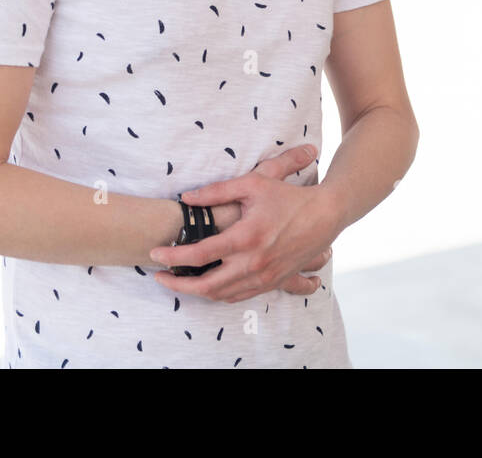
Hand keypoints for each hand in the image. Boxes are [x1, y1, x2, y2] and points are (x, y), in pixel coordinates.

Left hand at [150, 143, 339, 303]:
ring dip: (196, 292)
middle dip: (178, 285)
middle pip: (206, 285)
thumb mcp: (254, 184)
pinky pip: (239, 296)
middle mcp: (254, 263)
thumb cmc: (289, 197)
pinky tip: (208, 286)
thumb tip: (187, 198)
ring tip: (179, 281)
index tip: (156, 253)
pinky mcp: (273, 283)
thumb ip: (218, 190)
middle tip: (160, 277)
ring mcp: (264, 276)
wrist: (326, 216)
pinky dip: (219, 294)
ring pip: (221, 295)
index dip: (173, 256)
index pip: (200, 254)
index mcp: (246, 237)